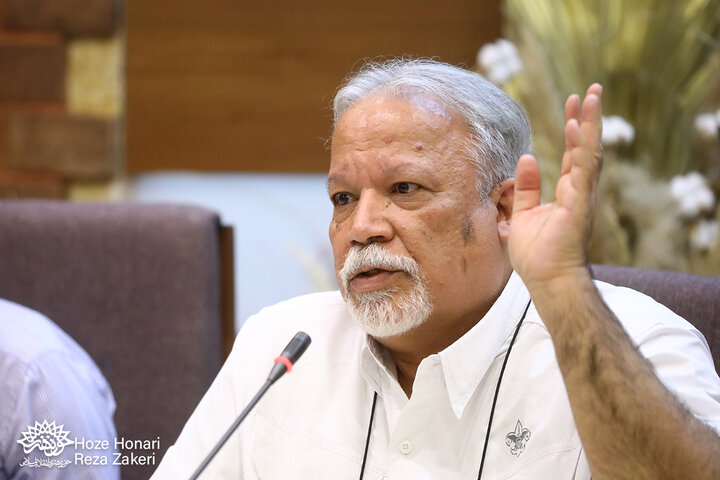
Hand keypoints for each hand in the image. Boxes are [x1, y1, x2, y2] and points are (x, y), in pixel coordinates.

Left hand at [508, 84, 602, 291]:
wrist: (548, 281)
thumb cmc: (538, 255)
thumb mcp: (523, 214)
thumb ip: (526, 187)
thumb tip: (526, 159)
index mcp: (569, 192)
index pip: (575, 153)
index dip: (574, 128)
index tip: (573, 104)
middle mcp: (580, 191)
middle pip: (587, 146)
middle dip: (589, 118)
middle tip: (591, 90)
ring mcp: (582, 197)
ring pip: (589, 153)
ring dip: (590, 124)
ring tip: (590, 97)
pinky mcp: (578, 205)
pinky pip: (581, 170)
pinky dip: (579, 147)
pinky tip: (575, 126)